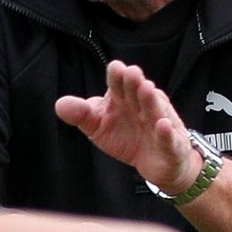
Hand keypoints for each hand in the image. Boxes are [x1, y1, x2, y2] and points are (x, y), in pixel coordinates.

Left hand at [55, 60, 198, 192]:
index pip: (119, 84)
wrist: (156, 163)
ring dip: (151, 100)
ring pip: (155, 110)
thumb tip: (60, 105)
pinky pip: (169, 138)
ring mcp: (159, 124)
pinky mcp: (171, 145)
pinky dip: (166, 133)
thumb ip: (81, 115)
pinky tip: (162, 125)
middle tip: (131, 72)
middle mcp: (143, 106)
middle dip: (134, 83)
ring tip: (146, 88)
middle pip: (138, 92)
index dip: (117, 76)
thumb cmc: (126, 136)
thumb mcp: (98, 126)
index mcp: (124, 98)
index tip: (116, 68)